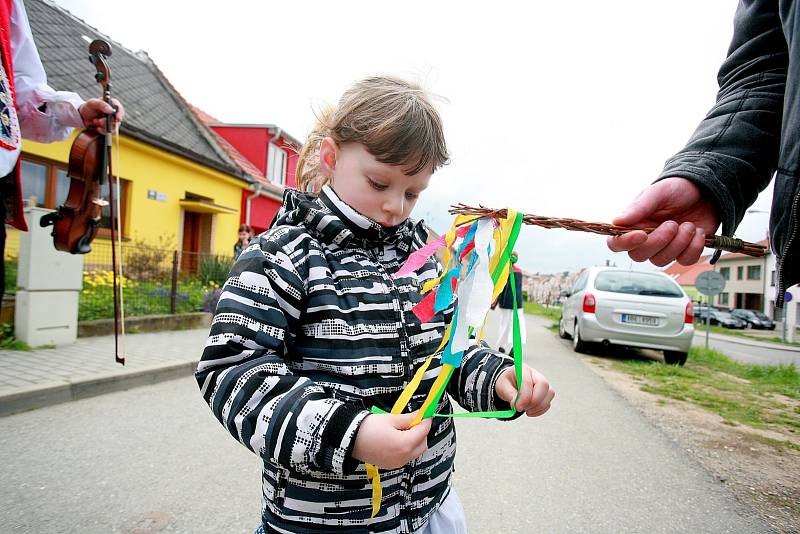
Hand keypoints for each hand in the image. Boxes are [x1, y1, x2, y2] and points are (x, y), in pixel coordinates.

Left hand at [79, 98, 124, 132]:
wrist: (83, 117)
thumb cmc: (89, 107)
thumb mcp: (92, 103)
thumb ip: (102, 104)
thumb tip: (111, 110)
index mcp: (112, 104)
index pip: (120, 109)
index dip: (120, 114)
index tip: (117, 118)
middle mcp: (114, 114)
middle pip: (117, 120)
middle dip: (107, 121)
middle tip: (98, 121)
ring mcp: (113, 122)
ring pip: (114, 127)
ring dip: (103, 126)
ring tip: (95, 121)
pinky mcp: (110, 129)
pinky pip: (110, 132)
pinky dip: (103, 131)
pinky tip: (97, 128)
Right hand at [351, 412, 431, 469]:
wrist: (349, 439)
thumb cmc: (368, 427)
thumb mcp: (390, 419)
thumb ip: (408, 418)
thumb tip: (420, 416)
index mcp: (404, 444)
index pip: (423, 431)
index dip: (426, 420)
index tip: (426, 413)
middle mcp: (403, 457)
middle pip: (423, 444)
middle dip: (421, 432)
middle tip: (413, 421)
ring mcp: (397, 463)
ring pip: (416, 452)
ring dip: (415, 440)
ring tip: (404, 429)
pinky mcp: (391, 465)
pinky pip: (406, 457)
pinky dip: (407, 448)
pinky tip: (398, 438)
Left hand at [495, 364, 553, 416]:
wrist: (510, 385)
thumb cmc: (506, 384)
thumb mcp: (502, 387)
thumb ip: (509, 394)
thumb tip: (517, 404)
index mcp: (523, 369)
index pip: (527, 381)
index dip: (524, 396)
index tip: (517, 407)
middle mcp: (536, 374)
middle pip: (543, 385)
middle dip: (534, 401)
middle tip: (522, 408)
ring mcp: (543, 383)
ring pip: (549, 394)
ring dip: (538, 407)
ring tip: (525, 410)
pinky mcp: (547, 393)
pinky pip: (548, 403)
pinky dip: (539, 410)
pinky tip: (530, 411)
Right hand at [606, 177, 720, 266]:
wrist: (704, 191)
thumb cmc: (677, 190)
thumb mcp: (658, 192)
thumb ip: (639, 207)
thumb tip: (617, 221)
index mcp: (634, 225)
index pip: (617, 243)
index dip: (625, 243)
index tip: (642, 235)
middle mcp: (646, 240)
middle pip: (639, 256)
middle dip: (659, 241)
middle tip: (673, 224)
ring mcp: (664, 248)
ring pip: (661, 261)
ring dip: (679, 243)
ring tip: (689, 225)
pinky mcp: (683, 252)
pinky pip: (684, 261)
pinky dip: (694, 248)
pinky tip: (698, 232)